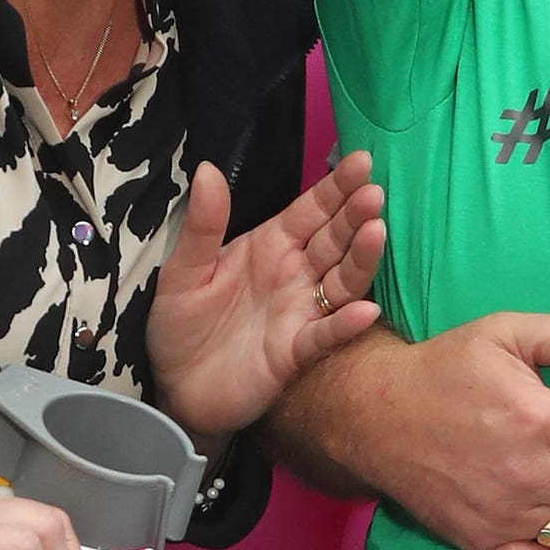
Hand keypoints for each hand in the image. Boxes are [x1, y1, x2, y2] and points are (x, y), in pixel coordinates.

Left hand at [146, 151, 385, 441]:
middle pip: (334, 239)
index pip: (311, 209)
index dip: (336, 187)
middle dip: (355, 215)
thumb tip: (207, 168)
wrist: (173, 389)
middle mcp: (294, 274)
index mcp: (270, 245)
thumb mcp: (183, 270)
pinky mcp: (295, 352)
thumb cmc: (180, 324)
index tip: (362, 161)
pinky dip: (345, 324)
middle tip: (374, 193)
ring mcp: (300, 312)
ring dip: (360, 259)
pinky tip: (366, 311)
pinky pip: (325, 334)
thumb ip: (203, 224)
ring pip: (341, 281)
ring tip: (376, 232)